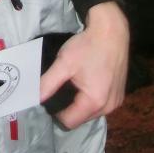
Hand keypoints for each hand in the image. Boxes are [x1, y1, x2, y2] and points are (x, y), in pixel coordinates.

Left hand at [39, 2, 127, 128]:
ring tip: (73, 85)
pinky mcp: (120, 95)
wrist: (112, 31)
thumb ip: (48, 83)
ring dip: (80, 104)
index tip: (50, 96)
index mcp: (95, 102)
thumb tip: (33, 98)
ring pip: (91, 113)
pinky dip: (91, 99)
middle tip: (60, 88)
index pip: (69, 122)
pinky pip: (101, 105)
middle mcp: (109, 107)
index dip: (56, 112)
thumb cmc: (88, 46)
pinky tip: (86, 83)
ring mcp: (117, 102)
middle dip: (68, 108)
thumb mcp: (64, 63)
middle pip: (81, 119)